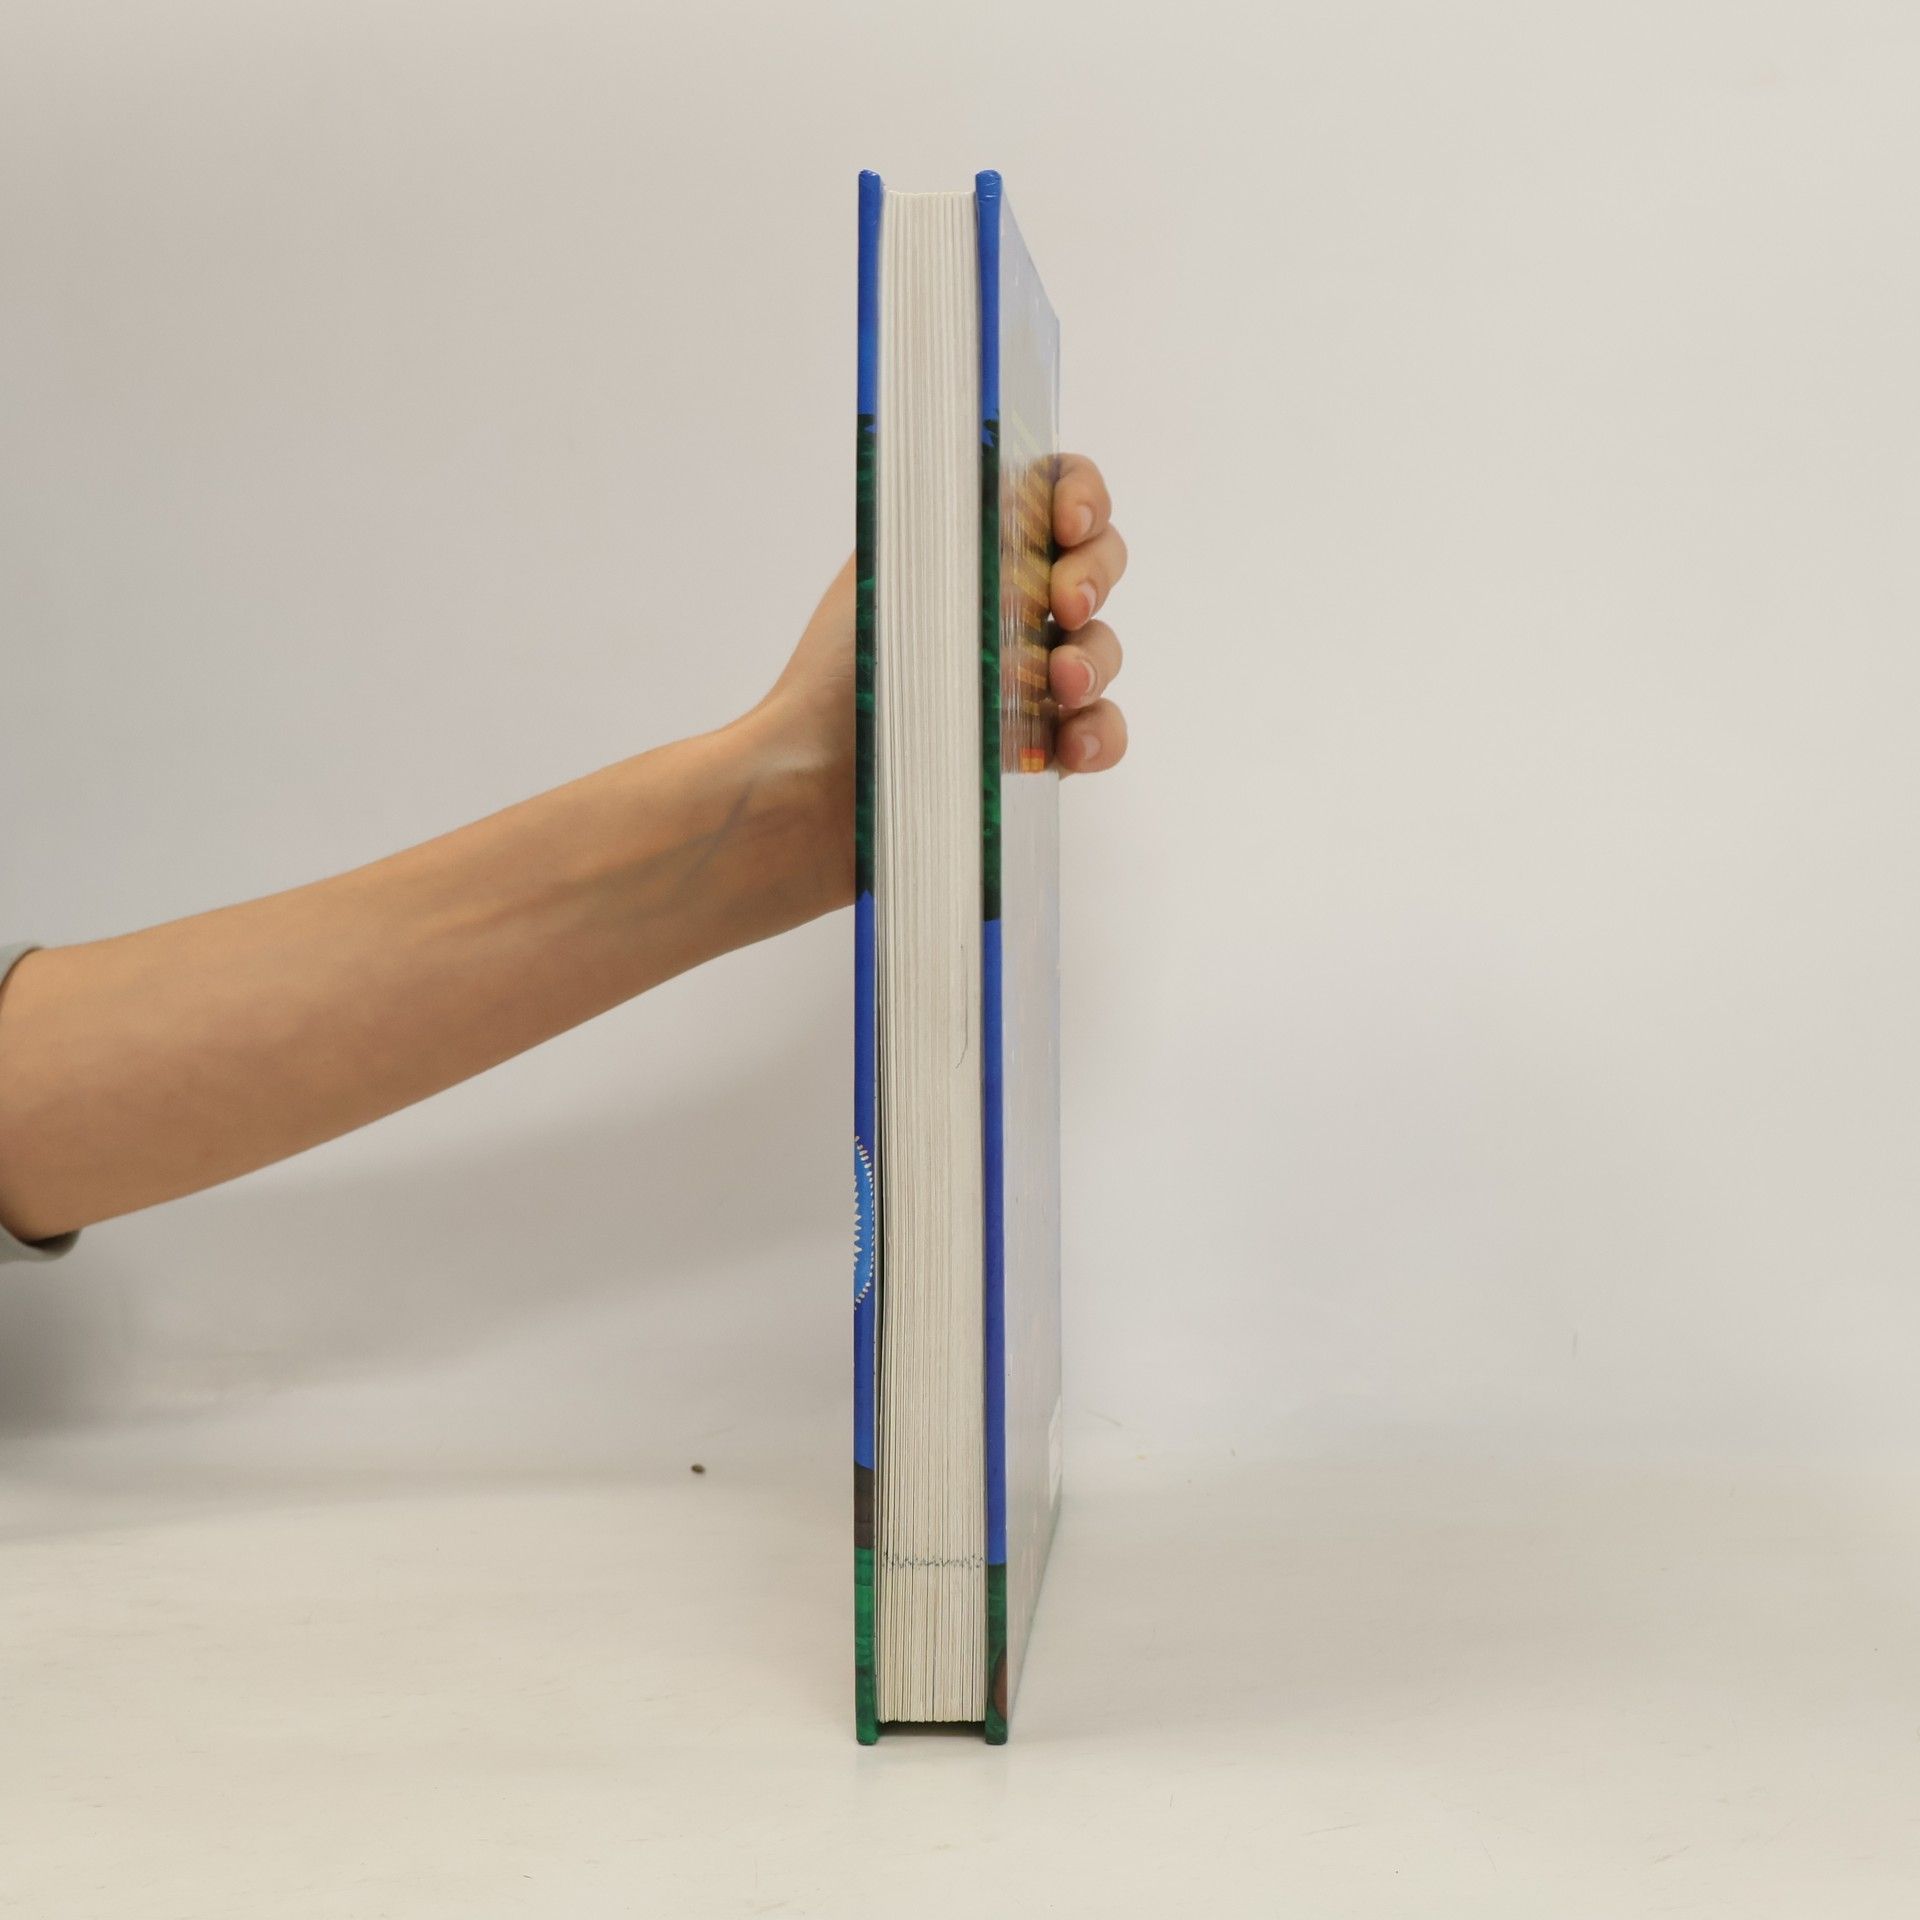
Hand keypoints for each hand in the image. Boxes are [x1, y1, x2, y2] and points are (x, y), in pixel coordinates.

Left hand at [750, 453, 1129, 906]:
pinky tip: (1074, 745)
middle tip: (1065, 604)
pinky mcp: (1030, 753)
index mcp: (963, 553)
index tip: (1069, 523)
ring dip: (1095, 659)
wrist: (806, 790)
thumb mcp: (885, 575)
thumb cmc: (832, 680)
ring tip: (1063, 684)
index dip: (1079, 496)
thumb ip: (954, 527)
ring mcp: (1022, 682)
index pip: (1049, 493)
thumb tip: (1019, 488)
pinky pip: (1097, 733)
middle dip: (1094, 575)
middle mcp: (999, 610)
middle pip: (1093, 566)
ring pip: (1101, 651)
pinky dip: (1098, 734)